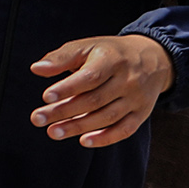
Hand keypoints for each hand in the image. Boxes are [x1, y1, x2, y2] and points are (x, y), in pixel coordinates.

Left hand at [29, 34, 173, 147]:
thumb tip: (36, 69)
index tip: (46, 97)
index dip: (68, 88)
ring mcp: (136, 99)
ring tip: (53, 132)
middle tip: (37, 119)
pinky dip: (105, 138)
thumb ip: (61, 57)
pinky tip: (84, 141)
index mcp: (112, 60)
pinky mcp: (141, 113)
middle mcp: (127, 80)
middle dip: (64, 111)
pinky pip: (125, 129)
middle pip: (95, 100)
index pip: (90, 77)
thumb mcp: (87, 46)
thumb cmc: (110, 54)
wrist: (152, 59)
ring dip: (78, 127)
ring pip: (107, 116)